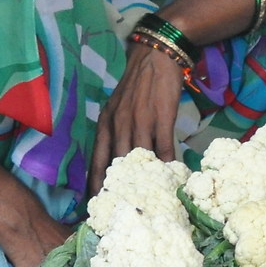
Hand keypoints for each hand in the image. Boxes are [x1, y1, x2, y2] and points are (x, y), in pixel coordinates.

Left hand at [91, 39, 185, 194]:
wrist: (154, 56)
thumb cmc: (136, 85)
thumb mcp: (117, 107)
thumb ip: (115, 131)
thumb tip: (117, 160)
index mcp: (106, 124)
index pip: (97, 161)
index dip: (95, 185)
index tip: (95, 205)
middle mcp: (119, 124)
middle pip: (116, 164)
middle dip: (117, 189)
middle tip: (120, 211)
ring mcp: (140, 121)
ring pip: (139, 157)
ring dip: (144, 180)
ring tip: (146, 201)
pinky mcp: (161, 117)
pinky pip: (163, 147)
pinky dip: (166, 164)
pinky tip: (170, 177)